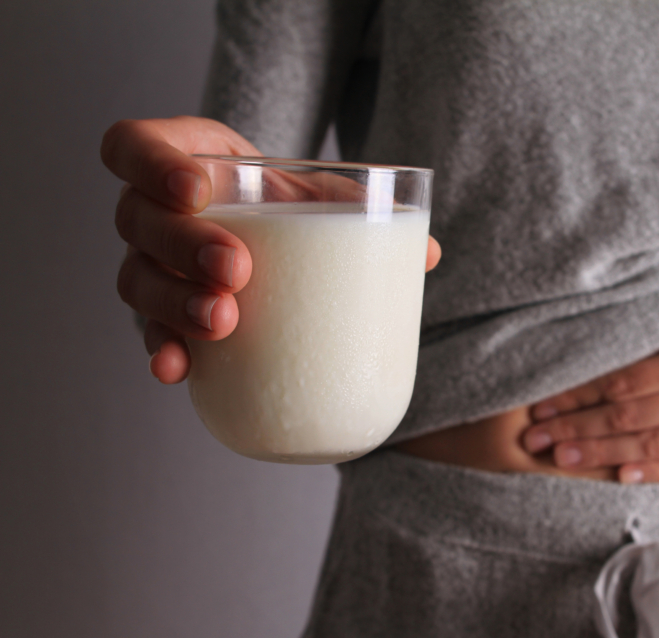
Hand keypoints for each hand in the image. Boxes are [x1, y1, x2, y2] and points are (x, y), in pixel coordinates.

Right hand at [101, 116, 441, 383]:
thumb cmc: (291, 203)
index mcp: (182, 160)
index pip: (133, 147)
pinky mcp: (163, 314)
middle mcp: (152, 212)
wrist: (281, 237)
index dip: (152, 165)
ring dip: (175, 304)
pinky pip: (151, 333)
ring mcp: (152, 266)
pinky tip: (177, 371)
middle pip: (138, 221)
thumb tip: (428, 252)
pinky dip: (164, 351)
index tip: (199, 190)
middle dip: (184, 246)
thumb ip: (362, 208)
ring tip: (223, 322)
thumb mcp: (319, 194)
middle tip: (237, 271)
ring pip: (136, 281)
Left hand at [520, 291, 658, 482]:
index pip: (619, 383)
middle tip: (536, 437)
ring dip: (602, 454)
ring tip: (563, 459)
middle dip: (575, 429)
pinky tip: (622, 475)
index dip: (577, 397)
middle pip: (626, 418)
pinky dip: (656, 472)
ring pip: (652, 446)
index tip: (543, 404)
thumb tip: (610, 339)